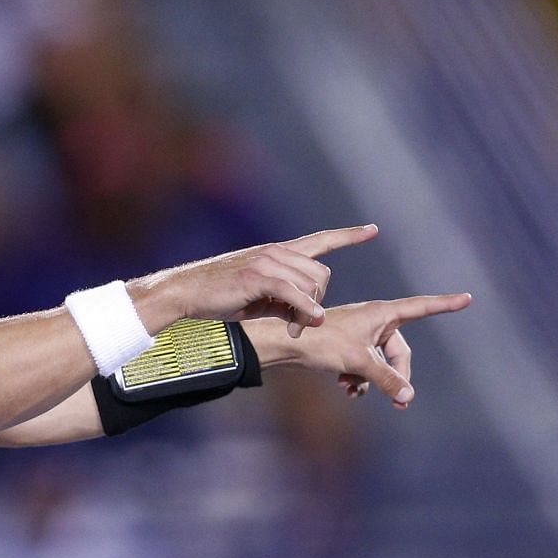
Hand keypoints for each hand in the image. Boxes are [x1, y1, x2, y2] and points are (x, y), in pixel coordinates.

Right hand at [128, 224, 377, 337]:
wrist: (186, 292)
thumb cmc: (220, 296)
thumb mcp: (259, 297)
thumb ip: (286, 299)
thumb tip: (308, 313)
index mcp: (278, 253)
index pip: (320, 240)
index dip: (347, 236)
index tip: (372, 230)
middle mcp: (277, 252)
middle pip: (322, 273)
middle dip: (319, 301)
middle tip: (301, 324)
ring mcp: (267, 261)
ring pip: (311, 283)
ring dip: (308, 311)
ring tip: (292, 327)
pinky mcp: (257, 276)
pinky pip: (293, 291)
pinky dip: (304, 307)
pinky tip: (308, 319)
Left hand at [259, 291, 472, 406]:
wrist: (287, 343)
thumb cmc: (323, 343)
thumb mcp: (359, 361)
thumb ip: (386, 379)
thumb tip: (408, 398)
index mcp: (382, 313)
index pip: (422, 307)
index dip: (445, 304)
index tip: (467, 298)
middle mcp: (375, 321)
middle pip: (400, 351)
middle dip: (397, 375)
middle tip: (399, 402)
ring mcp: (361, 334)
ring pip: (381, 363)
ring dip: (373, 380)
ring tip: (355, 391)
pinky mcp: (349, 346)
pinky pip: (365, 366)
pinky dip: (360, 379)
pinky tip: (346, 388)